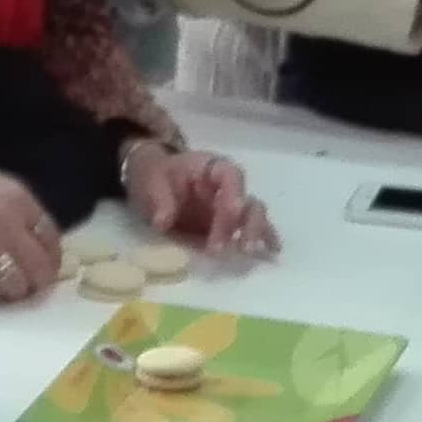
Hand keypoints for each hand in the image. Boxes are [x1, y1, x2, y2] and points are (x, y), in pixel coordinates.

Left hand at [124, 138, 278, 260]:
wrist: (154, 181)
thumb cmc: (156, 176)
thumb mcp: (150, 180)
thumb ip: (159, 198)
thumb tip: (163, 222)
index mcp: (211, 168)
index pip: (230, 176)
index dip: (234, 193)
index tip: (232, 212)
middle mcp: (228, 187)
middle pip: (248, 201)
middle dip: (245, 223)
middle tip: (235, 246)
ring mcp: (231, 206)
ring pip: (254, 216)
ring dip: (254, 234)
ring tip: (248, 252)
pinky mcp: (230, 225)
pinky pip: (251, 229)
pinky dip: (263, 239)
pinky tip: (271, 253)